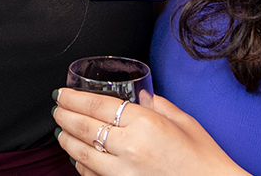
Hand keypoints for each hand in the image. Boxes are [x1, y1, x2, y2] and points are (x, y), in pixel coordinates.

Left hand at [52, 88, 248, 175]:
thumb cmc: (204, 160)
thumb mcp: (185, 123)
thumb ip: (158, 105)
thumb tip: (140, 96)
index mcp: (145, 124)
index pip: (97, 105)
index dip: (74, 98)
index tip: (62, 94)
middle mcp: (130, 147)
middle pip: (83, 126)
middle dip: (64, 115)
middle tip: (56, 108)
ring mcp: (123, 172)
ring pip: (81, 152)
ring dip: (66, 139)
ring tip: (60, 129)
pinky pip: (91, 175)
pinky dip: (80, 164)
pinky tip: (78, 156)